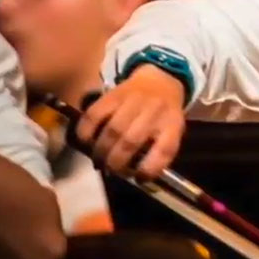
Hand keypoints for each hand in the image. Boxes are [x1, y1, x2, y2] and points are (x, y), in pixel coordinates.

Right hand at [75, 64, 186, 179]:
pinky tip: (85, 140)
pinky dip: (86, 130)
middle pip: (132, 141)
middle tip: (111, 169)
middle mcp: (155, 111)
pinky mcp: (114, 93)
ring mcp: (134, 100)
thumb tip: (137, 178)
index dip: (150, 169)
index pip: (164, 150)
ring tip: (98, 158)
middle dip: (117, 162)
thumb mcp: (172, 131)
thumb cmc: (163, 114)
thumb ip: (158, 152)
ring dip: (101, 149)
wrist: (160, 79)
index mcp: (172, 124)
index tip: (138, 178)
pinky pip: (95, 113)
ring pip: (113, 129)